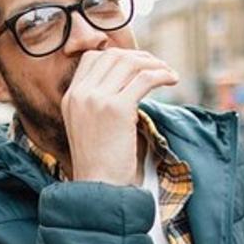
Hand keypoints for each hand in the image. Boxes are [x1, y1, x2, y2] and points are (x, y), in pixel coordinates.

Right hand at [62, 49, 177, 185]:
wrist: (99, 187)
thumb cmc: (101, 163)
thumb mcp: (90, 127)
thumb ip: (99, 103)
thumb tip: (128, 82)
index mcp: (70, 97)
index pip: (92, 58)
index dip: (119, 56)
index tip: (138, 66)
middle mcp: (80, 94)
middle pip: (113, 56)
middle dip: (140, 57)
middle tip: (158, 67)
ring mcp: (96, 100)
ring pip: (130, 64)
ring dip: (154, 64)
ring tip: (169, 73)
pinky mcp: (116, 108)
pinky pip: (144, 78)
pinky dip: (162, 74)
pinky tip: (173, 80)